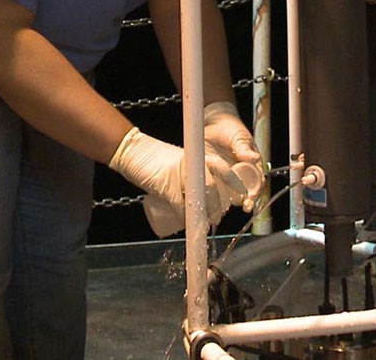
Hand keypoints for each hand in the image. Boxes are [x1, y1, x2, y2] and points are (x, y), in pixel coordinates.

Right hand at [108, 127, 245, 235]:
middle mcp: (191, 163)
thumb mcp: (177, 162)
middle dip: (218, 207)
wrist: (132, 151)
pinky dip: (184, 218)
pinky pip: (179, 206)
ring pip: (199, 198)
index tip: (242, 194)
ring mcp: (179, 174)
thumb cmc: (154, 158)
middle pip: (213, 188)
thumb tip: (199, 196)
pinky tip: (186, 224)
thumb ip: (188, 174)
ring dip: (204, 215)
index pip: (221, 167)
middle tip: (217, 218)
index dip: (234, 182)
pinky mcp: (166, 186)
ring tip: (205, 224)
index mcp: (195, 156)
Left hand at [204, 101, 264, 211]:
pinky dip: (211, 193)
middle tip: (240, 205)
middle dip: (242, 201)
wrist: (212, 121)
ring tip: (222, 203)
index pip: (257, 184)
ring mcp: (225, 176)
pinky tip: (208, 196)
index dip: (255, 194)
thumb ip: (244, 148)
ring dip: (226, 199)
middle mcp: (240, 174)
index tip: (250, 200)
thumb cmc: (230, 127)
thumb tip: (254, 157)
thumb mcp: (238, 136)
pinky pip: (212, 188)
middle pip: (244, 193)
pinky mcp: (211, 175)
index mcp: (251, 166)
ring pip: (228, 194)